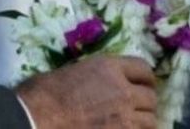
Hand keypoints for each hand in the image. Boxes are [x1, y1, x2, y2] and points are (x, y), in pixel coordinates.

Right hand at [17, 56, 156, 128]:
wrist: (39, 116)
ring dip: (142, 121)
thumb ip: (96, 76)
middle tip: (135, 107)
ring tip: (132, 123)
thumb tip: (101, 83)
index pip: (143, 69)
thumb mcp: (72, 71)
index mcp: (109, 67)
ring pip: (150, 120)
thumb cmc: (45, 92)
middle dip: (144, 102)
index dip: (144, 78)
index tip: (141, 84)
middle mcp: (123, 90)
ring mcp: (125, 117)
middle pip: (151, 97)